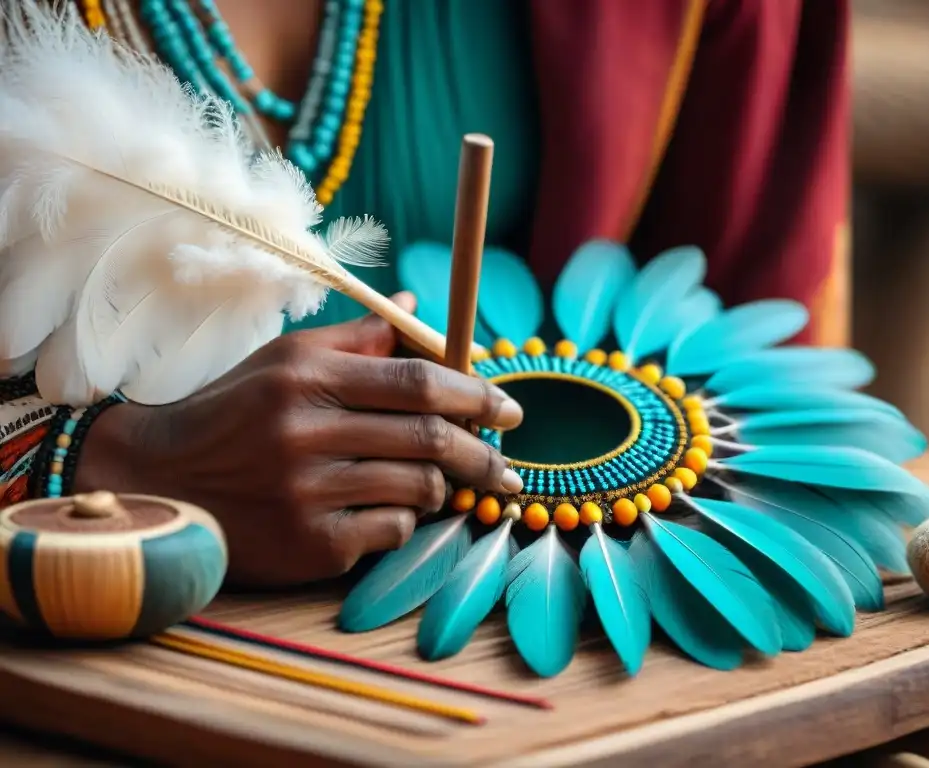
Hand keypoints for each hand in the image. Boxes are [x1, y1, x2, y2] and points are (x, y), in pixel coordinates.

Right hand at [75, 293, 523, 586]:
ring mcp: (308, 493)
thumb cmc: (232, 412)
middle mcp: (308, 433)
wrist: (158, 483)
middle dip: (482, 452)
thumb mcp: (285, 360)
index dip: (475, 395)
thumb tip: (417, 308)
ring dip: (439, 486)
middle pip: (430, 438)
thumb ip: (357, 338)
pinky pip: (390, 531)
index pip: (418, 381)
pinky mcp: (308, 544)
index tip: (510, 410)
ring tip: (435, 482)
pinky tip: (388, 510)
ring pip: (418, 488)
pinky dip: (402, 520)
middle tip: (506, 463)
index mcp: (308, 378)